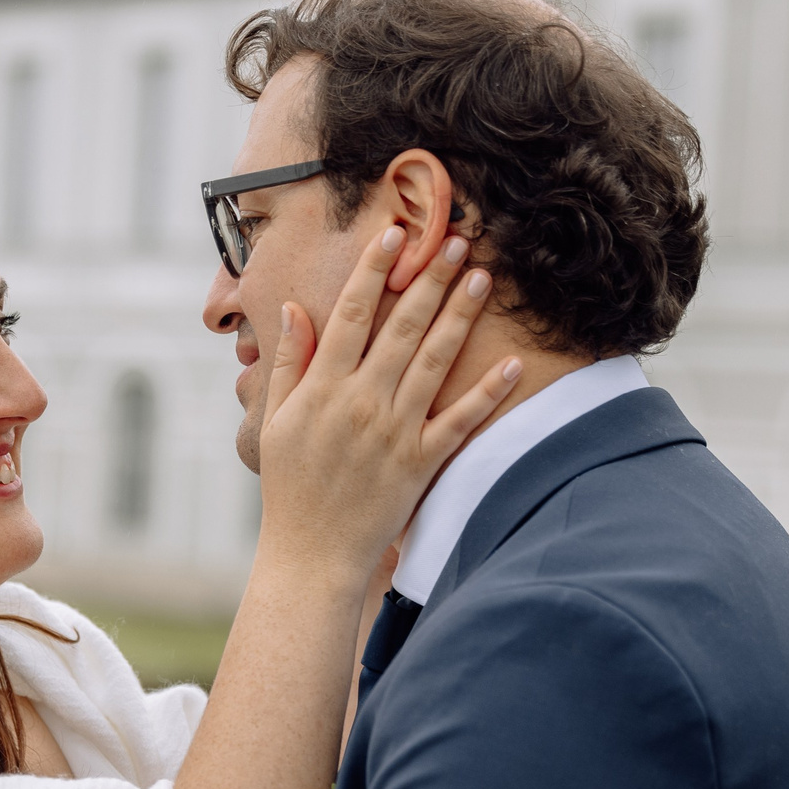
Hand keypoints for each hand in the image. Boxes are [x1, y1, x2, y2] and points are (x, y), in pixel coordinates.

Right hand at [256, 228, 519, 579]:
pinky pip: (461, 421)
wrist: (312, 554)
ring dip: (461, 316)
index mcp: (323, 389)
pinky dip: (488, 393)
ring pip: (435, 362)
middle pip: (402, 327)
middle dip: (430, 279)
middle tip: (458, 239)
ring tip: (483, 277)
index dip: (373, 271)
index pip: (350, 315)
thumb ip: (290, 363)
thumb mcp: (276, 422)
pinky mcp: (422, 462)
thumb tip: (294, 308)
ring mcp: (395, 432)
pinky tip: (512, 364)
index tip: (394, 234)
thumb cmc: (290, 487)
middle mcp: (362, 403)